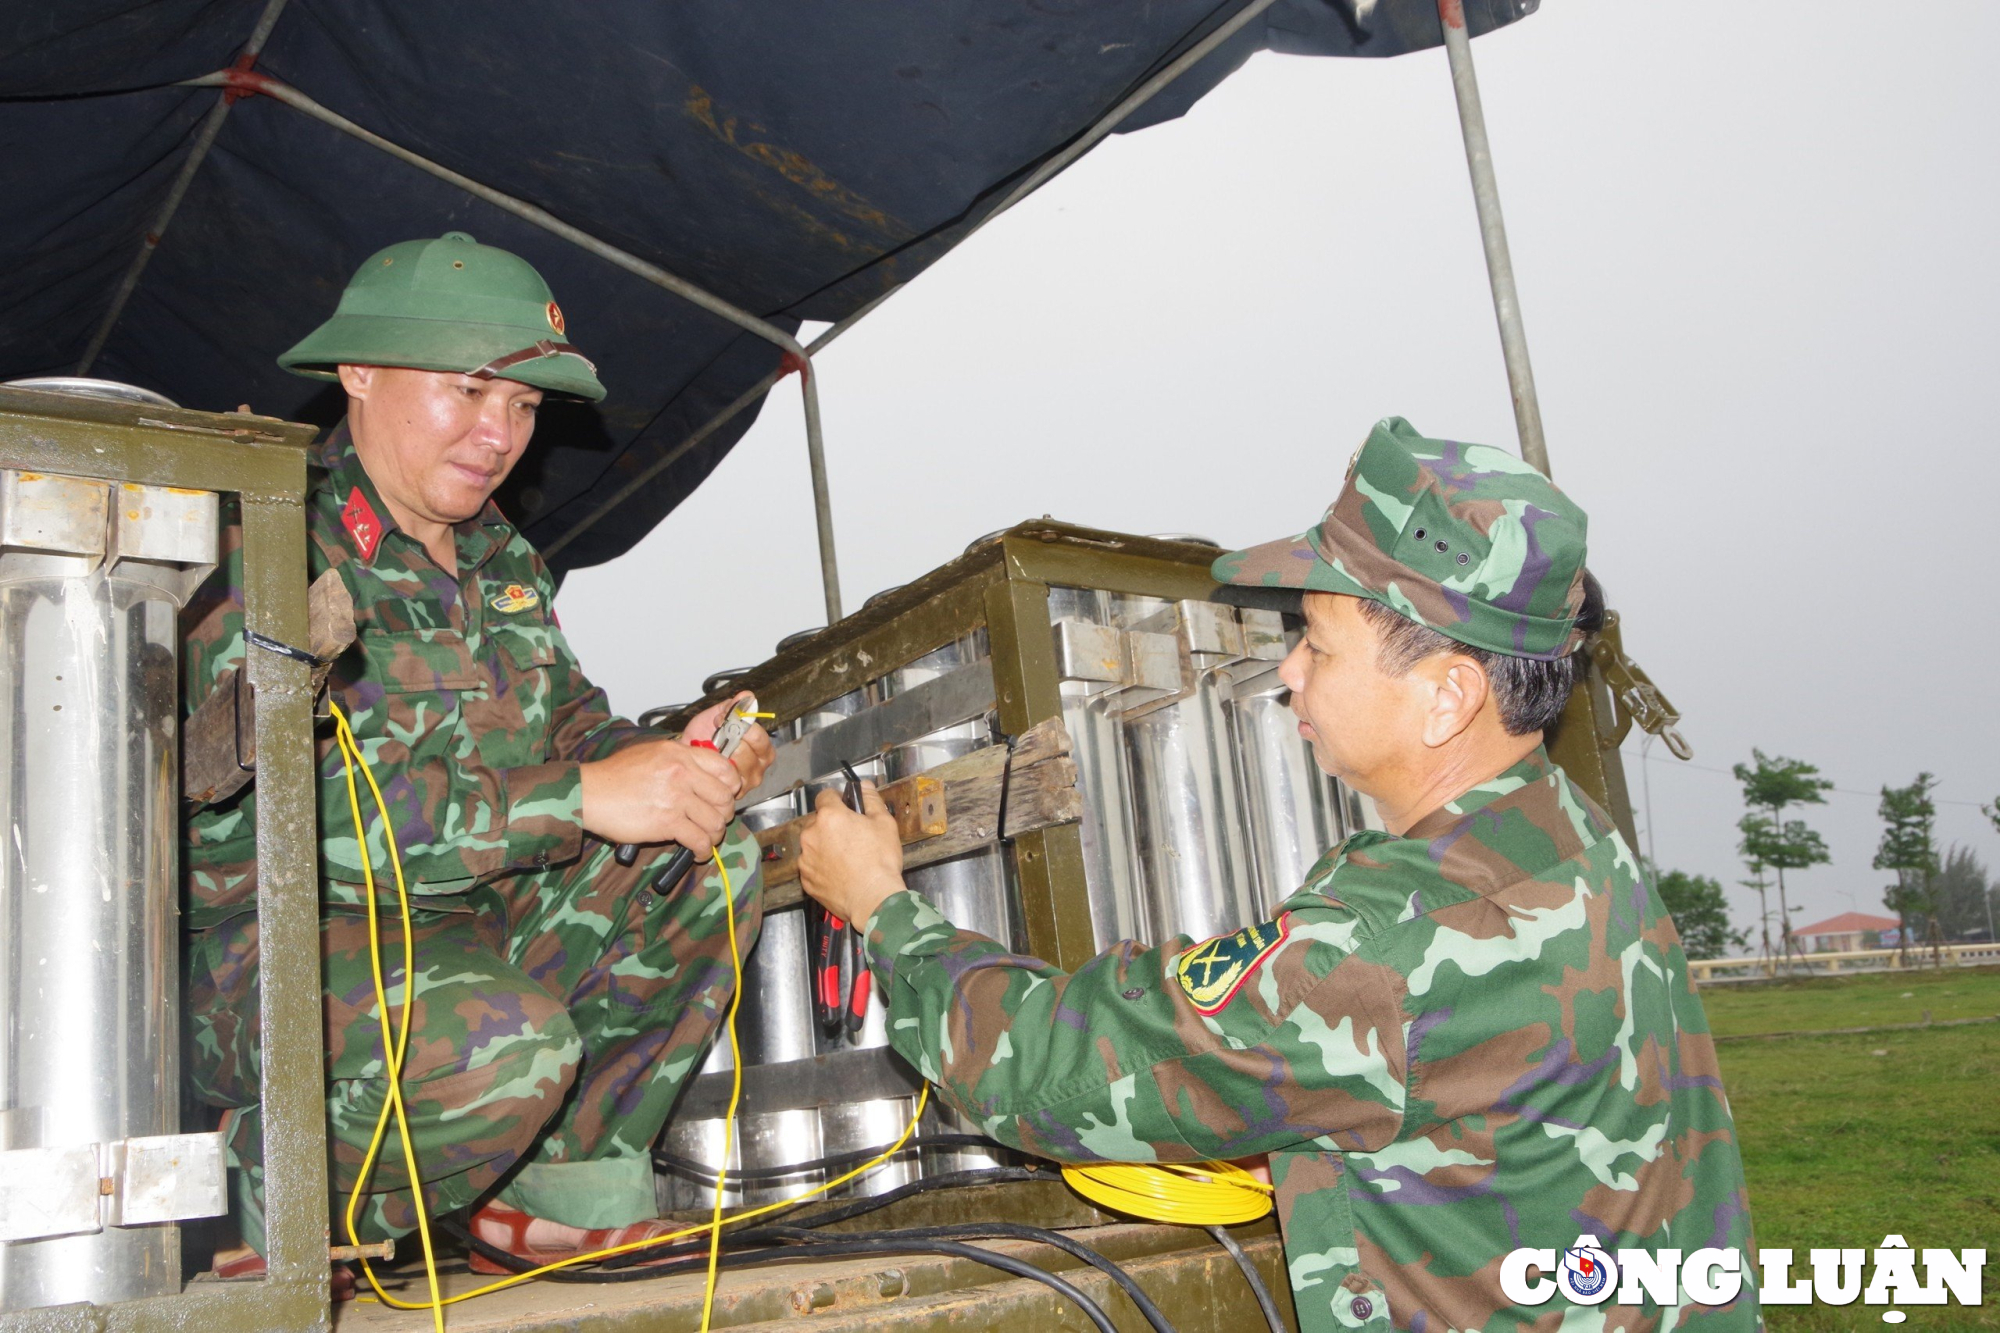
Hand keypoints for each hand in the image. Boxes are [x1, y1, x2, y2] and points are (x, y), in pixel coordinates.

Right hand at [581, 736, 738, 856]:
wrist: (590, 793)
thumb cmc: (615, 775)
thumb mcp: (650, 752)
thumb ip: (678, 759)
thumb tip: (700, 771)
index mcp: (680, 754)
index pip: (724, 768)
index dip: (732, 785)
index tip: (727, 795)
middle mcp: (682, 773)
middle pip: (725, 797)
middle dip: (725, 813)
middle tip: (715, 820)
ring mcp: (676, 798)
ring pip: (716, 821)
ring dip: (715, 835)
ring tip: (707, 839)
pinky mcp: (668, 823)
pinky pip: (700, 840)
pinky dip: (703, 851)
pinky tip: (697, 853)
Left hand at [682, 691, 774, 793]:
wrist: (687, 753)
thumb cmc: (704, 736)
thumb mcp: (718, 715)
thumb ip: (733, 706)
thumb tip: (746, 696)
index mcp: (762, 746)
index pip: (759, 737)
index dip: (740, 726)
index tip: (724, 718)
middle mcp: (759, 765)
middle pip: (748, 753)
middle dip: (728, 741)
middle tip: (716, 733)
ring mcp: (747, 780)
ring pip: (735, 767)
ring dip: (719, 755)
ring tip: (711, 748)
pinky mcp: (734, 791)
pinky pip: (724, 779)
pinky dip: (713, 768)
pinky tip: (709, 761)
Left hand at [798, 781, 906, 927]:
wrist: (872, 899)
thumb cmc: (880, 860)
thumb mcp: (884, 823)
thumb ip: (871, 800)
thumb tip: (864, 785)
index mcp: (829, 817)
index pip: (825, 796)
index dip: (837, 800)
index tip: (846, 808)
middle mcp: (811, 835)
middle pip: (817, 822)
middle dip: (831, 826)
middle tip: (851, 838)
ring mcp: (805, 859)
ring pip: (813, 845)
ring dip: (824, 846)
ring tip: (846, 859)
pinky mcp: (805, 880)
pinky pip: (811, 866)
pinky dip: (822, 867)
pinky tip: (840, 874)